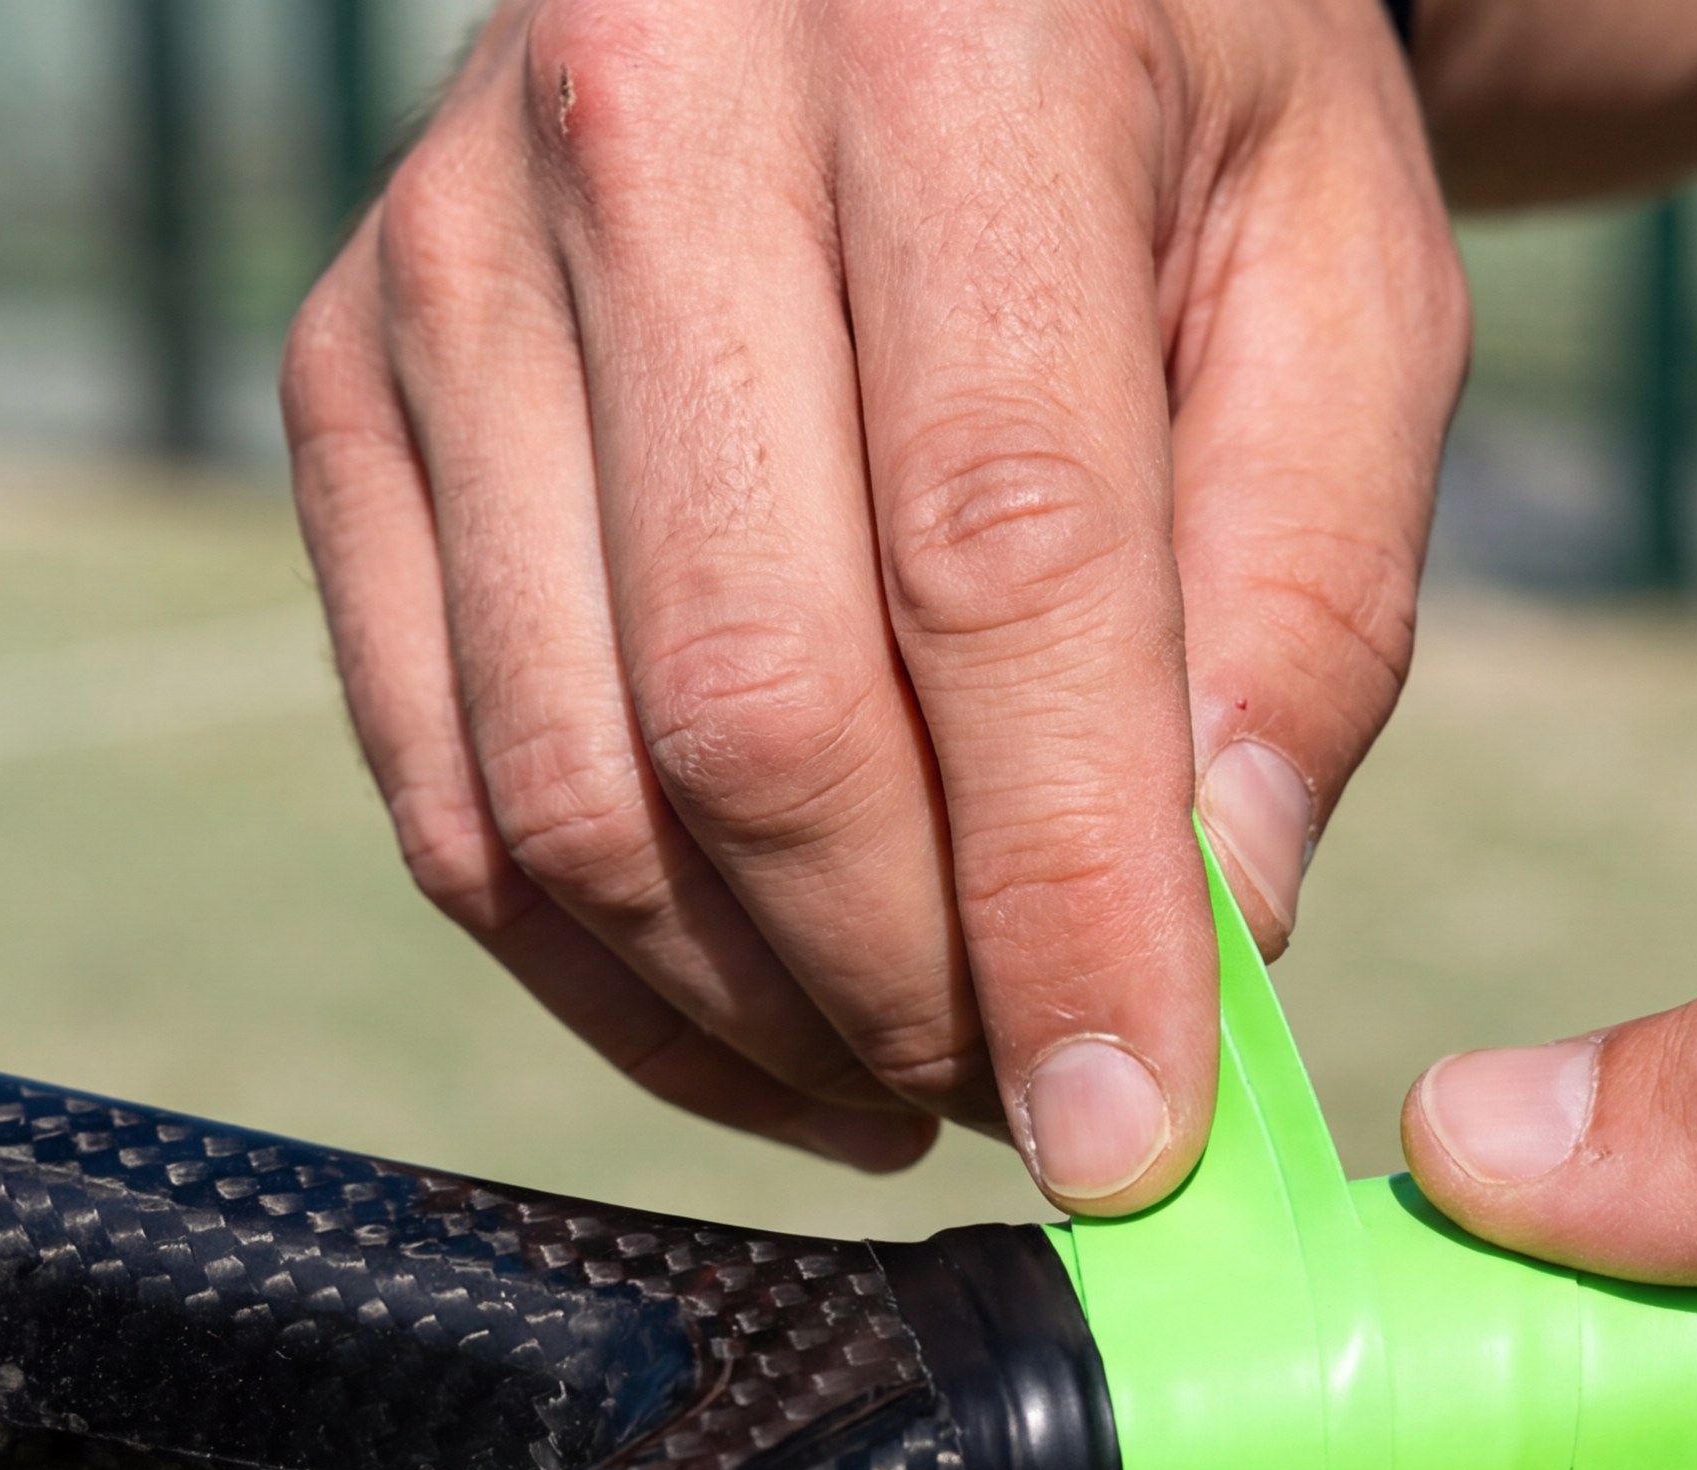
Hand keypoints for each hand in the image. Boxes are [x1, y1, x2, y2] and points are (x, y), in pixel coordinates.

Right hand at [281, 0, 1461, 1203]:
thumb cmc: (1177, 110)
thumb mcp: (1346, 280)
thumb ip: (1310, 599)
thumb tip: (1212, 934)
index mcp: (947, 57)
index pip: (995, 561)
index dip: (1060, 894)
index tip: (1140, 1134)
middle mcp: (644, 121)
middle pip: (749, 702)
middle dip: (911, 987)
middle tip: (1046, 1101)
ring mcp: (452, 255)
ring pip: (565, 780)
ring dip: (756, 1013)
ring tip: (924, 1071)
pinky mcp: (350, 375)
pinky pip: (439, 775)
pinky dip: (598, 965)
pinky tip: (761, 1019)